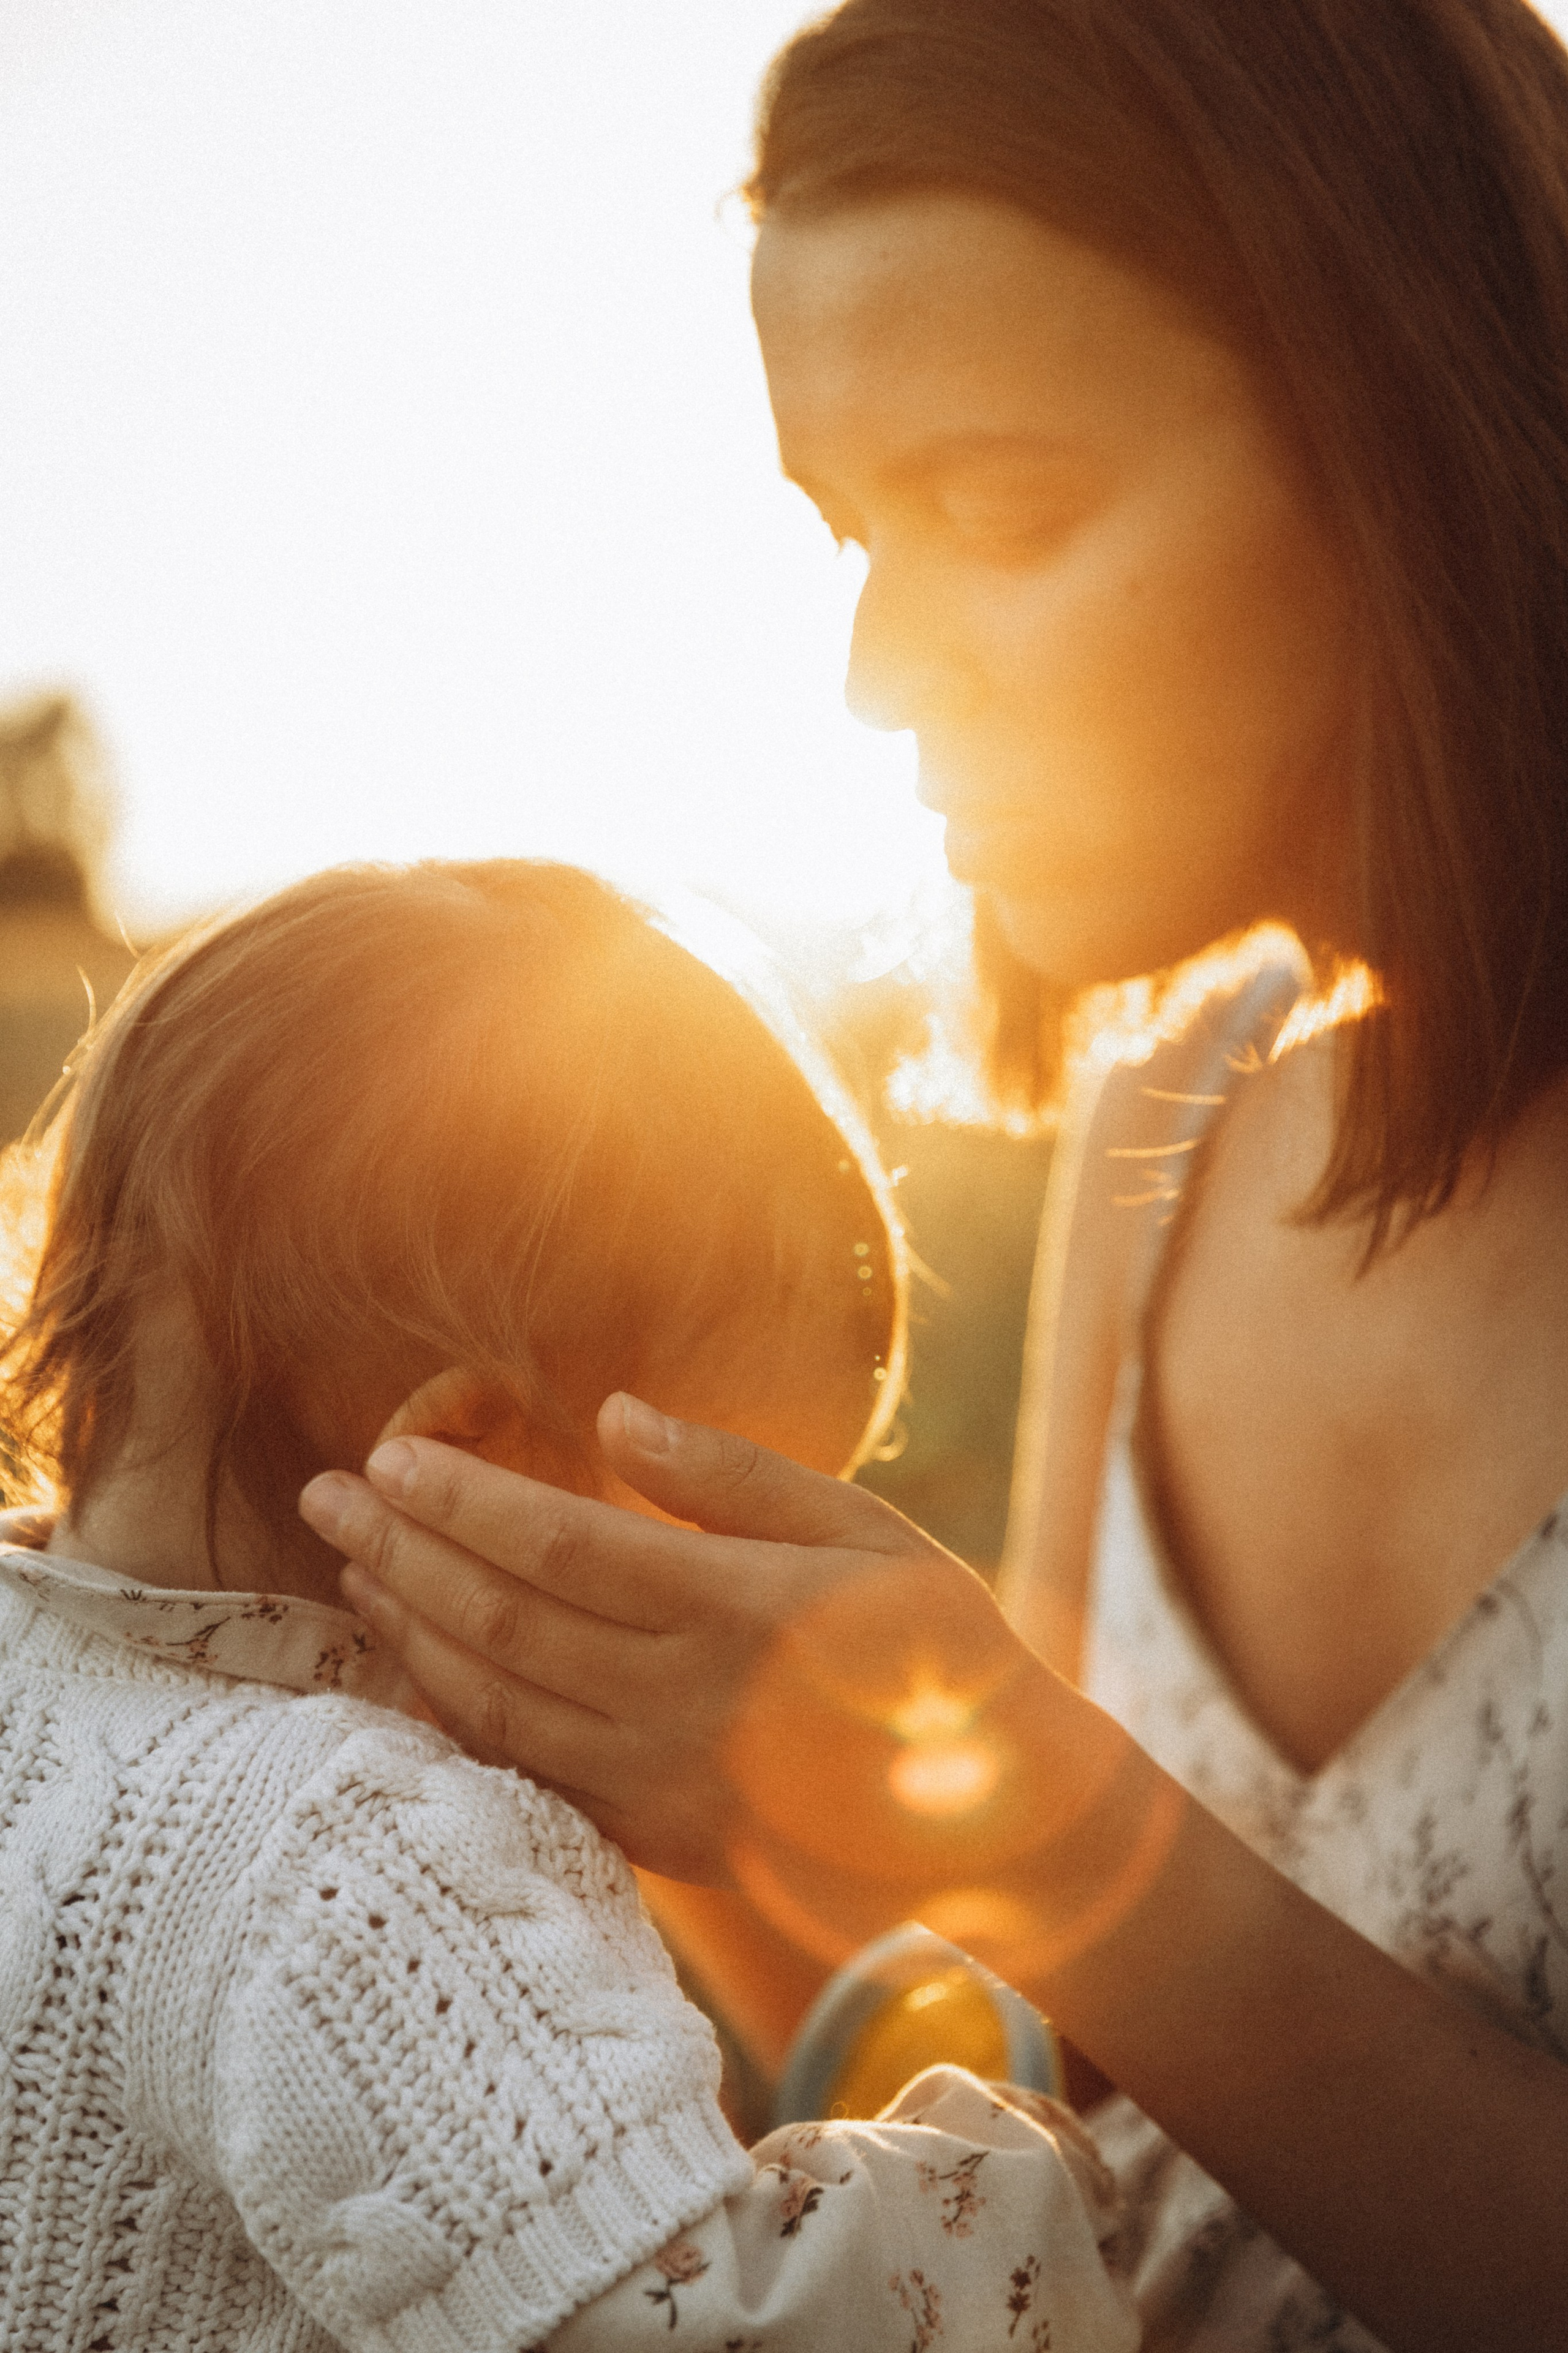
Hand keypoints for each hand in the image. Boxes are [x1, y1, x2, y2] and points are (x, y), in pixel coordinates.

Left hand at [297, 1395, 1103, 1932]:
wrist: (997, 1816)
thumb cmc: (934, 1643)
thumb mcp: (863, 1528)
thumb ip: (734, 1476)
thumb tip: (615, 1414)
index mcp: (737, 1609)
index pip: (559, 1545)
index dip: (461, 1502)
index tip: (390, 1458)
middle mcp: (685, 1701)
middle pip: (504, 1620)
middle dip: (403, 1552)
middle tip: (326, 1497)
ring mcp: (664, 1782)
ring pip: (497, 1703)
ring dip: (411, 1631)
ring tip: (354, 1567)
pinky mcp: (658, 1837)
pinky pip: (528, 1774)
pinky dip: (455, 1719)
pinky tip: (412, 1669)